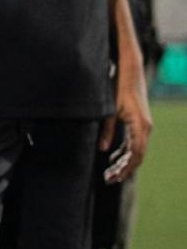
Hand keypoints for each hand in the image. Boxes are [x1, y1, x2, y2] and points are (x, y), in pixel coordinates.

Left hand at [100, 51, 151, 184]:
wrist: (129, 69)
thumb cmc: (118, 86)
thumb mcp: (109, 109)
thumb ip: (106, 130)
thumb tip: (103, 150)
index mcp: (140, 126)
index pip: (135, 155)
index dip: (125, 169)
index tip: (113, 177)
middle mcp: (145, 127)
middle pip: (137, 155)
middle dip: (124, 169)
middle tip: (108, 179)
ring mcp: (144, 124)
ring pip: (136, 150)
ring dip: (124, 161)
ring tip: (110, 172)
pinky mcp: (139, 121)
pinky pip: (134, 142)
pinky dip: (125, 151)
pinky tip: (113, 158)